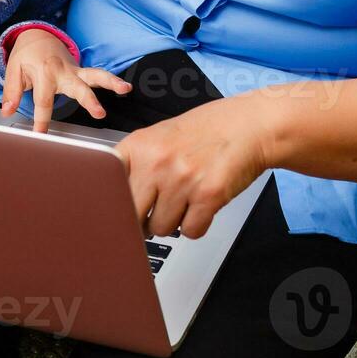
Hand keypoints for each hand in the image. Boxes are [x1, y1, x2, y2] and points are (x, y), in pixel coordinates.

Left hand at [0, 30, 131, 132]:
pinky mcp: (81, 72)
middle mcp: (63, 71)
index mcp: (44, 72)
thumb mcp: (13, 69)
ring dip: (111, 82)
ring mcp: (75, 71)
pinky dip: (112, 80)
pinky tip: (125, 87)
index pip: (44, 101)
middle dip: (89, 100)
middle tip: (99, 112)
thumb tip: (8, 110)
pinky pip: (97, 75)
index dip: (42, 120)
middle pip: (78, 87)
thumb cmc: (26, 55)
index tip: (41, 135)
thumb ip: (12, 91)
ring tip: (125, 89)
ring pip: (95, 75)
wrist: (38, 37)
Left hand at [115, 95, 271, 238]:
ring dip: (173, 222)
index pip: (108, 185)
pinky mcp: (208, 196)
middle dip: (143, 219)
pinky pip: (191, 231)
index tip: (115, 212)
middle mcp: (158, 162)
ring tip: (185, 200)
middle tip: (156, 210)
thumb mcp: (160, 136)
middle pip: (132, 214)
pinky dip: (197, 225)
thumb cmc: (207, 130)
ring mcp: (182, 180)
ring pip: (162, 227)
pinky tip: (201, 206)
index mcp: (140, 145)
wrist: (248, 125)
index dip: (111, 203)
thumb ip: (137, 163)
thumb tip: (115, 201)